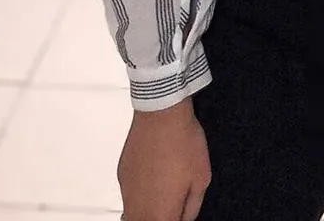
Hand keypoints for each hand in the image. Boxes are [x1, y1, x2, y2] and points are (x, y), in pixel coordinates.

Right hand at [118, 98, 210, 220]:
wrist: (161, 114)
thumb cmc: (183, 143)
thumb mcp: (201, 178)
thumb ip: (192, 206)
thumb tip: (185, 216)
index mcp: (161, 215)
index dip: (177, 218)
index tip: (180, 213)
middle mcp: (138, 209)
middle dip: (160, 217)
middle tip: (172, 205)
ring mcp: (126, 193)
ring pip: (133, 214)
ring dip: (147, 210)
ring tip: (163, 192)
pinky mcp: (121, 175)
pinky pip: (129, 194)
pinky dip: (139, 193)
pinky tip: (153, 176)